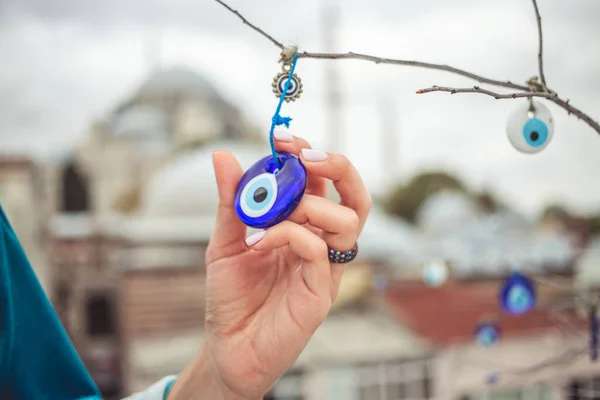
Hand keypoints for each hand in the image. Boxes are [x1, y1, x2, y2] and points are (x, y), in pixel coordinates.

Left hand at [169, 135, 370, 399]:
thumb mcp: (226, 240)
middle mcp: (322, 242)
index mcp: (304, 226)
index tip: (281, 139)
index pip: (323, 182)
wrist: (227, 346)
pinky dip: (288, 234)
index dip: (308, 155)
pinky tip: (259, 241)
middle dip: (336, 166)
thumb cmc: (232, 295)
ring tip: (274, 211)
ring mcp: (325, 268)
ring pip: (347, 220)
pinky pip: (318, 250)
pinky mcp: (321, 292)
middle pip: (354, 195)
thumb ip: (231, 201)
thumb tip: (222, 155)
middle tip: (305, 156)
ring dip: (310, 203)